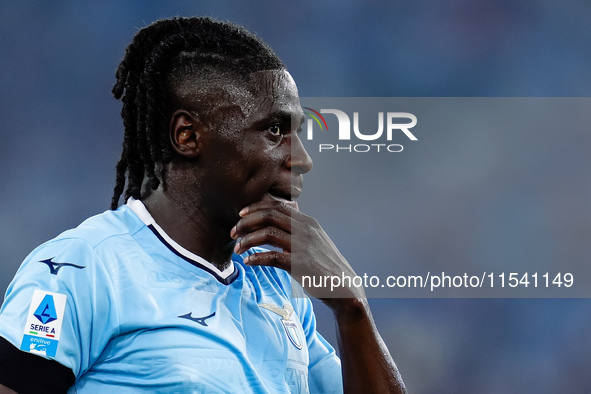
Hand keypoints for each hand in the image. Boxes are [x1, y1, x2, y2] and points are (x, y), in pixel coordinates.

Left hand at [230, 199, 365, 310]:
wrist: (344, 288)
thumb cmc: (326, 265)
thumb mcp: (316, 239)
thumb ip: (300, 226)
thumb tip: (287, 211)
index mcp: (308, 222)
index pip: (277, 206)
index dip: (256, 208)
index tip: (240, 215)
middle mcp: (306, 230)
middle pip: (270, 215)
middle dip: (247, 222)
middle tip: (234, 231)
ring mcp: (304, 246)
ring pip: (268, 233)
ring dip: (248, 240)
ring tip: (238, 248)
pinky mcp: (300, 264)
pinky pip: (272, 257)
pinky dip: (256, 258)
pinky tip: (248, 262)